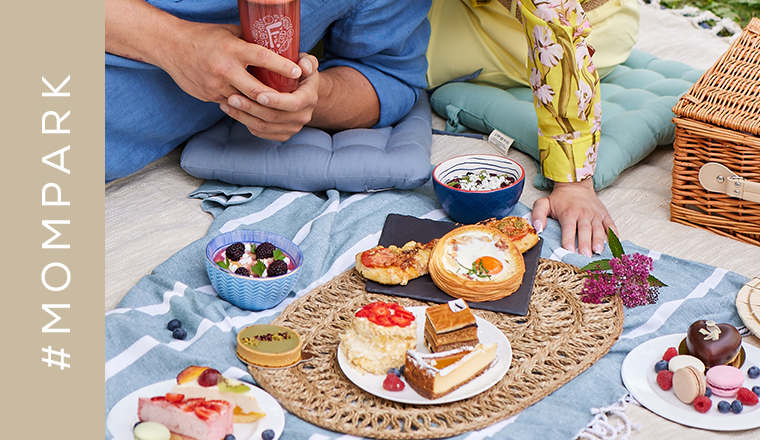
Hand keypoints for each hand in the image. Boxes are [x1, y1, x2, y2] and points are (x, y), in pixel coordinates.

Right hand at [158, 21, 302, 104]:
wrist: (171, 47)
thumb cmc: (203, 37)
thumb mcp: (229, 32)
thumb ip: (249, 40)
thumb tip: (272, 45)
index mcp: (232, 49)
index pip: (263, 58)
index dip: (282, 66)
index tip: (297, 71)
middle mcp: (225, 69)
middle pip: (257, 90)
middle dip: (276, 97)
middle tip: (291, 100)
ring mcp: (216, 85)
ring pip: (245, 101)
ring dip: (260, 105)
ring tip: (275, 105)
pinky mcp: (209, 96)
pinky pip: (231, 104)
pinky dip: (242, 104)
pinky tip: (252, 104)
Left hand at [220, 53, 320, 140]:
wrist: (302, 92)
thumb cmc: (299, 73)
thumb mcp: (307, 64)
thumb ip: (308, 62)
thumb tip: (302, 66)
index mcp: (309, 98)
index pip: (293, 103)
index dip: (276, 101)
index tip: (258, 95)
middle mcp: (303, 116)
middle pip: (274, 116)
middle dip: (251, 108)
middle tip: (232, 97)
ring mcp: (292, 127)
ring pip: (264, 126)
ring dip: (244, 116)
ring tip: (227, 104)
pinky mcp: (281, 134)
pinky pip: (261, 132)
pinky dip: (245, 123)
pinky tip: (233, 112)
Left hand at [531, 178, 616, 256]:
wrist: (575, 184)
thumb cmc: (559, 199)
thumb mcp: (544, 203)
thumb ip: (537, 215)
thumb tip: (537, 228)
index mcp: (569, 213)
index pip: (568, 227)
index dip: (568, 239)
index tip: (569, 250)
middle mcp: (583, 214)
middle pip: (585, 230)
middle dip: (585, 244)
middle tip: (585, 256)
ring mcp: (595, 214)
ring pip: (598, 228)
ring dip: (599, 241)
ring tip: (598, 251)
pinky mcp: (604, 214)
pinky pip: (610, 224)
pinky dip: (613, 233)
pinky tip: (614, 242)